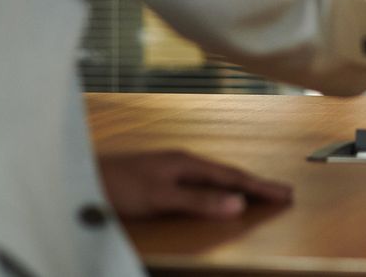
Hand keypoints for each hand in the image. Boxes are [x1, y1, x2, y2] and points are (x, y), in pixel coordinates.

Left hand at [97, 150, 290, 218]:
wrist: (80, 179)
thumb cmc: (118, 187)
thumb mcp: (161, 197)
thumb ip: (199, 200)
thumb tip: (237, 203)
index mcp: (187, 162)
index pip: (233, 176)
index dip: (260, 187)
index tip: (285, 194)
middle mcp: (182, 161)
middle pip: (227, 173)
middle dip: (255, 183)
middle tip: (281, 193)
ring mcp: (170, 167)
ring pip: (213, 176)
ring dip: (237, 185)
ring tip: (256, 193)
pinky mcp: (158, 176)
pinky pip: (200, 180)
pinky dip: (217, 187)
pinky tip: (215, 194)